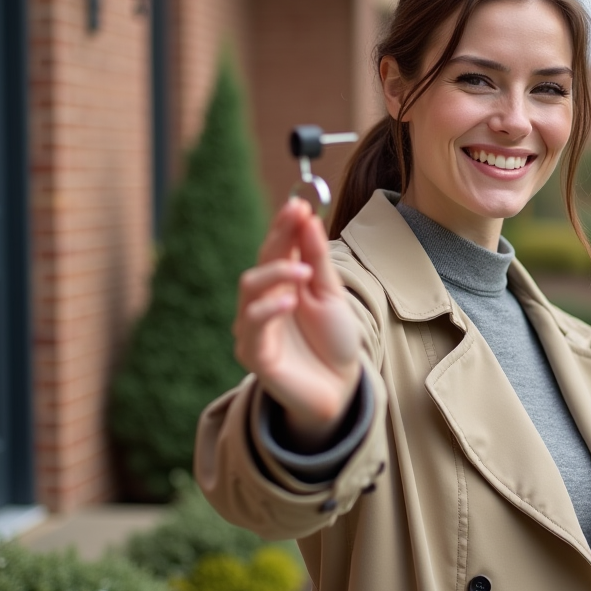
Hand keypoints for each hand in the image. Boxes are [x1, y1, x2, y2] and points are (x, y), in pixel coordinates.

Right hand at [233, 198, 362, 450]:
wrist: (340, 387)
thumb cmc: (333, 339)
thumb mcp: (330, 293)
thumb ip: (316, 259)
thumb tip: (306, 216)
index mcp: (280, 284)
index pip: (276, 247)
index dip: (283, 225)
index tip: (297, 204)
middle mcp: (262, 302)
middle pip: (260, 262)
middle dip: (278, 238)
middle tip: (297, 219)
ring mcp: (255, 327)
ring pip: (249, 290)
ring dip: (276, 273)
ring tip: (305, 272)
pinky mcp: (254, 354)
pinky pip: (253, 327)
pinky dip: (269, 310)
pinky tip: (290, 300)